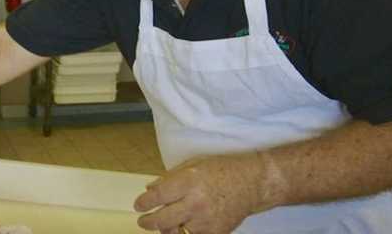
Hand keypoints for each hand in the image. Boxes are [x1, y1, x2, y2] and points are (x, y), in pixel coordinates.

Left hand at [134, 153, 279, 233]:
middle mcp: (195, 202)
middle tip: (143, 221)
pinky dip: (185, 233)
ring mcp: (206, 220)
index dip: (143, 203)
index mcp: (188, 182)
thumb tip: (150, 189)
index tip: (139, 205)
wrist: (252, 182)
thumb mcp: (193, 164)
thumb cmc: (222, 169)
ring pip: (175, 232)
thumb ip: (170, 178)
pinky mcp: (216, 232)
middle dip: (147, 222)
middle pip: (162, 219)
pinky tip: (182, 227)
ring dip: (165, 229)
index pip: (157, 196)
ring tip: (163, 224)